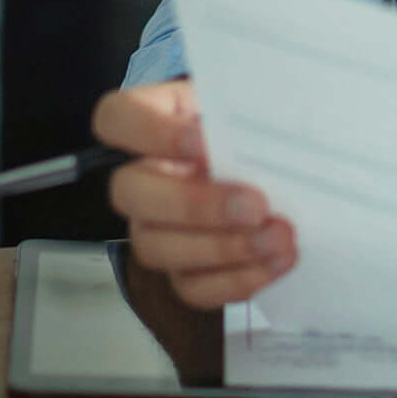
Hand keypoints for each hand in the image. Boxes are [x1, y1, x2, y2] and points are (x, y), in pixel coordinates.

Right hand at [91, 77, 295, 307]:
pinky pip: (192, 287)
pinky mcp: (182, 271)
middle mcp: (142, 177)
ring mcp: (155, 228)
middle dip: (194, 205)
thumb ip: (247, 116)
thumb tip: (261, 140)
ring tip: (278, 237)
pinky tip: (277, 262)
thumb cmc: (256, 131)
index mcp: (153, 122)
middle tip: (256, 205)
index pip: (116, 118)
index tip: (204, 140)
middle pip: (129, 194)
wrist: (280, 170)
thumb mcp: (251, 110)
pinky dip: (237, 279)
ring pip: (155, 248)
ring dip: (222, 248)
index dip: (152, 133)